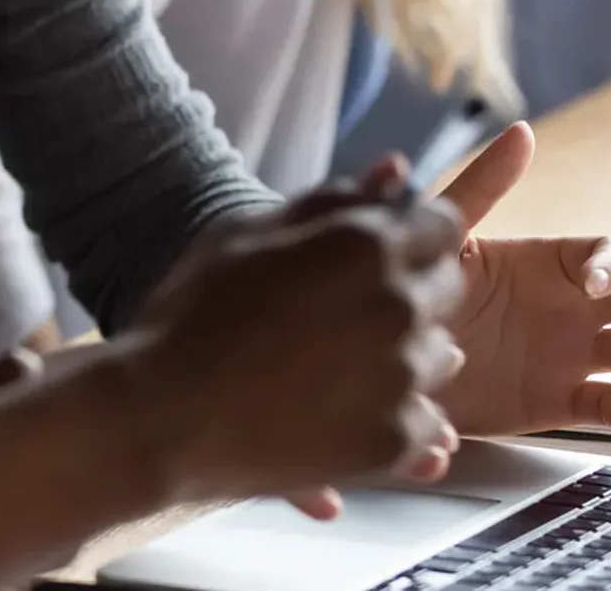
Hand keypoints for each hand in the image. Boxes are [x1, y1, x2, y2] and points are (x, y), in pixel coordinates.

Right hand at [116, 191, 466, 504]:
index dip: (415, 232)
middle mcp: (397, 305)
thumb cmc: (193, 310)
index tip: (386, 249)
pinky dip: (397, 414)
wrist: (162, 414)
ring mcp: (400, 376)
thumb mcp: (248, 231)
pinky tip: (344, 408)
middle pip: (448, 287)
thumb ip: (332, 200)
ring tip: (342, 361)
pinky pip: (426, 423)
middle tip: (351, 306)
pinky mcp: (392, 441)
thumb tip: (397, 168)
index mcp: (365, 244)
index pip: (443, 225)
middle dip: (413, 286)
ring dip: (408, 351)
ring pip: (439, 355)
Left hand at [432, 122, 610, 436]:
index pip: (607, 255)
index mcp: (551, 264)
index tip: (593, 281)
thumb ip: (485, 185)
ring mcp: (572, 354)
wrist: (396, 354)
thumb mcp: (451, 234)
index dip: (610, 265)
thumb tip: (521, 132)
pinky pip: (605, 403)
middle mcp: (573, 307)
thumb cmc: (423, 286)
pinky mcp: (559, 400)